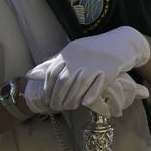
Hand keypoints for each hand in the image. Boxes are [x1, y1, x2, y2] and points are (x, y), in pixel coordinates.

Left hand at [22, 26, 150, 113]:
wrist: (122, 43)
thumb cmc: (94, 50)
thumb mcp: (72, 53)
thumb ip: (51, 64)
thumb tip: (29, 75)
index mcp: (69, 52)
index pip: (52, 74)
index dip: (48, 89)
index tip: (48, 100)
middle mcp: (80, 57)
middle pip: (64, 82)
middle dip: (58, 98)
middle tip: (57, 108)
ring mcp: (95, 63)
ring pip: (79, 86)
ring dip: (71, 100)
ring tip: (69, 108)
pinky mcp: (110, 70)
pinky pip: (97, 87)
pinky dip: (89, 97)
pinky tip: (85, 104)